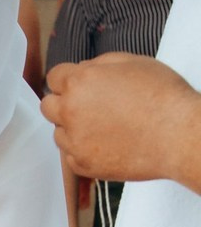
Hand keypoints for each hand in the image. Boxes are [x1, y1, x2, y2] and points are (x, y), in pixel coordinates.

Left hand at [43, 55, 200, 187]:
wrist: (178, 135)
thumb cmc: (163, 98)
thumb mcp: (133, 63)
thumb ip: (99, 64)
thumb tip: (83, 69)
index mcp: (80, 83)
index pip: (54, 77)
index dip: (67, 79)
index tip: (75, 85)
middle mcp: (70, 112)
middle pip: (48, 106)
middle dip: (63, 103)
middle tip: (87, 105)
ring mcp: (74, 141)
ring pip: (58, 133)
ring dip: (72, 128)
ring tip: (103, 126)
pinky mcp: (82, 164)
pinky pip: (70, 156)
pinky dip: (83, 150)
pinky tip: (106, 143)